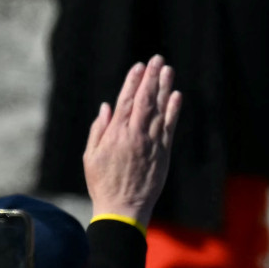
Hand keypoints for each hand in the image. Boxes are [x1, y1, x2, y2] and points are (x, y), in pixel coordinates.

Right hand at [84, 55, 181, 223]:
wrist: (124, 207)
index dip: (133, 82)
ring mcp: (152, 143)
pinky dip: (174, 111)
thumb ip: (99, 130)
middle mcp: (135, 135)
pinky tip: (177, 96)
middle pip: (145, 100)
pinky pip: (170, 127)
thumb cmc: (102, 183)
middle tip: (157, 60)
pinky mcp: (163, 152)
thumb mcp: (91, 156)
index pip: (126, 101)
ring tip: (168, 70)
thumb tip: (106, 107)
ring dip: (164, 89)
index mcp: (115, 134)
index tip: (139, 67)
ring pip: (160, 110)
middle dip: (151, 78)